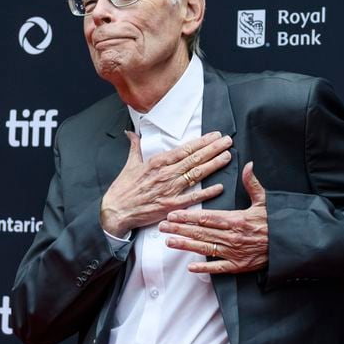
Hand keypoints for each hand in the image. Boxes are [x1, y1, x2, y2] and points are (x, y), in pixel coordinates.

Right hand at [100, 131, 232, 236]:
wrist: (116, 210)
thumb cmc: (123, 188)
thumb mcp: (130, 163)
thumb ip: (135, 146)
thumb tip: (131, 132)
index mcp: (157, 162)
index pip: (184, 149)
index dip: (202, 141)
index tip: (214, 135)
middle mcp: (166, 174)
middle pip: (194, 158)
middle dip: (213, 148)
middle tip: (227, 141)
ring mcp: (169, 190)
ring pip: (196, 174)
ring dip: (213, 165)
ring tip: (227, 156)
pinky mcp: (171, 206)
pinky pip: (193, 198)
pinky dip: (206, 192)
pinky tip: (219, 186)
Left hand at [159, 161, 267, 273]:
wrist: (290, 245)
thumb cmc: (276, 222)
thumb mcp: (265, 200)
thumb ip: (253, 183)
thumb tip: (249, 165)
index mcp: (236, 219)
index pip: (206, 217)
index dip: (188, 216)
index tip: (173, 214)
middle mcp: (232, 236)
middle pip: (201, 232)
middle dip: (180, 229)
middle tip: (162, 227)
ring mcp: (234, 252)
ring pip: (205, 248)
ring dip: (186, 245)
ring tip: (169, 242)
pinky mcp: (238, 265)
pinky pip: (218, 267)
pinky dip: (204, 267)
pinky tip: (190, 266)